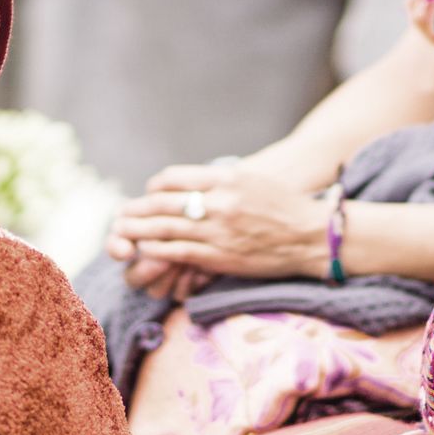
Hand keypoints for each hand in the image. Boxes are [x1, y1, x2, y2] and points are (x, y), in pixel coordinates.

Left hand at [109, 163, 329, 280]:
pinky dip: (158, 250)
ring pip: (166, 229)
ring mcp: (219, 231)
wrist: (311, 235)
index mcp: (226, 178)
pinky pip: (180, 252)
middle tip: (121, 213)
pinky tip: (147, 249)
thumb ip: (220, 180)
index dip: (156, 186)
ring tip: (124, 232)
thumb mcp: (251, 180)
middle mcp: (219, 202)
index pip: (175, 178)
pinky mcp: (220, 256)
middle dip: (138, 209)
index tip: (151, 192)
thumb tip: (190, 184)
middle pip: (163, 203)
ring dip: (140, 230)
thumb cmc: (284, 205)